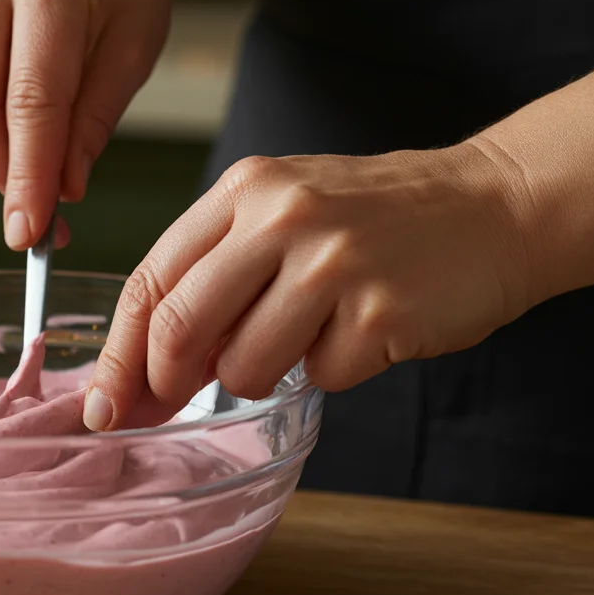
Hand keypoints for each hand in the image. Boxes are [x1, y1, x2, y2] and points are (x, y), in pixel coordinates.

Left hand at [83, 144, 537, 430]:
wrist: (493, 205)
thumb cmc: (372, 221)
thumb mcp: (281, 216)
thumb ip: (213, 277)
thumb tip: (144, 373)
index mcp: (245, 190)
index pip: (150, 280)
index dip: (116, 353)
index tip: (100, 404)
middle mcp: (282, 218)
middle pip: (177, 328)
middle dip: (163, 383)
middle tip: (170, 404)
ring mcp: (332, 264)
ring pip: (242, 368)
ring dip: (261, 374)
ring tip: (307, 333)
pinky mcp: (379, 314)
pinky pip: (319, 379)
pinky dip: (331, 371)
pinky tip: (362, 331)